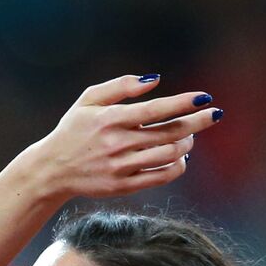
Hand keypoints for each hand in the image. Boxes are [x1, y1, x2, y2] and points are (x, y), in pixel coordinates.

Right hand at [28, 75, 220, 199]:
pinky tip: (180, 156)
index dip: (184, 103)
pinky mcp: (124, 185)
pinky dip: (177, 166)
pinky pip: (161, 176)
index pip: (157, 109)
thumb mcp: (88, 99)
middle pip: (169, 133)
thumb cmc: (74, 129)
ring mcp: (121, 167)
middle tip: (213, 115)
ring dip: (187, 143)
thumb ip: (121, 86)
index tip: (205, 98)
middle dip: (197, 122)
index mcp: (110, 118)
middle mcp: (117, 143)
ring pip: (169, 155)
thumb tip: (155, 80)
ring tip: (189, 135)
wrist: (52, 169)